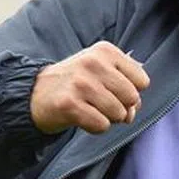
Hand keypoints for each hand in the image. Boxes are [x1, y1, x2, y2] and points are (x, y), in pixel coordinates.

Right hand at [30, 42, 149, 134]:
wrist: (36, 93)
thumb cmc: (77, 83)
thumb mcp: (102, 70)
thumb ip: (127, 84)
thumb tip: (133, 110)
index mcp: (105, 51)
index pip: (142, 81)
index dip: (132, 93)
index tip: (114, 91)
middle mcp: (93, 63)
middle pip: (132, 98)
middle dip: (122, 108)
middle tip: (102, 103)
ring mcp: (81, 83)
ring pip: (118, 114)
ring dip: (108, 118)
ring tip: (91, 108)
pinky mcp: (69, 104)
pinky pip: (101, 125)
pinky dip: (95, 127)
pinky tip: (82, 117)